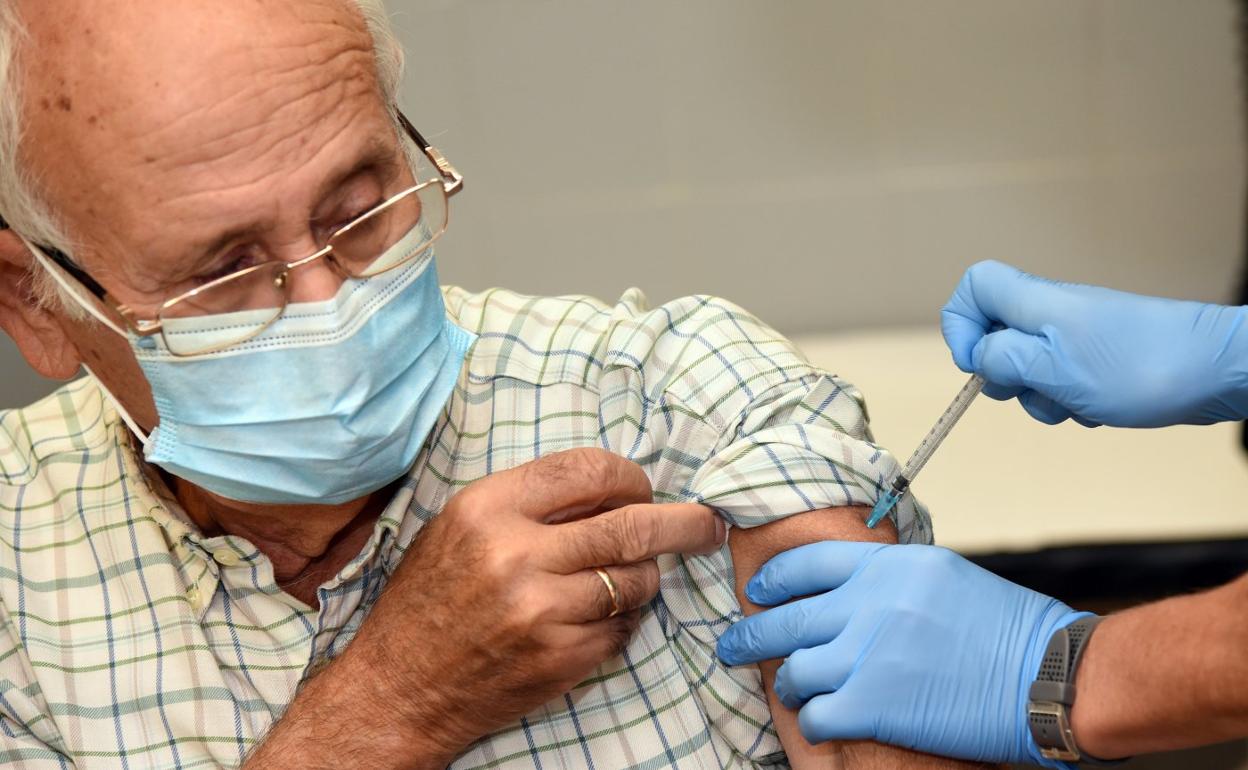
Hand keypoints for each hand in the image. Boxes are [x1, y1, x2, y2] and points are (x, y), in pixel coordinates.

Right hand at [346, 448, 726, 763]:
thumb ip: (531, 502)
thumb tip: (615, 488)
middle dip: (684, 523)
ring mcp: (540, 612)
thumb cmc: (432, 598)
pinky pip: (623, 627)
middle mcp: (515, 554)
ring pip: (637, 579)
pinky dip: (625, 620)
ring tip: (630, 577)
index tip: (644, 489)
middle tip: (709, 526)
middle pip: (632, 524)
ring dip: (647, 576)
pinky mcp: (558, 658)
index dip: (631, 477)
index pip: (590, 470)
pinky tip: (599, 618)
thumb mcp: (462, 526)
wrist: (399, 686)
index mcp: (489, 508)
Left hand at [715, 542, 1082, 766]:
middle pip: (787, 618)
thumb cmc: (1010, 630)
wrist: (1051, 675)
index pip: (808, 563)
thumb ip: (892, 580)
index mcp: (890, 566)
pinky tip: (819, 721)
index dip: (775, 580)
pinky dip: (812, 720)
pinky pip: (817, 713)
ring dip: (787, 684)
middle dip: (750, 636)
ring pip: (795, 669)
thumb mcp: (945, 577)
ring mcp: (869, 654)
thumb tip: (852, 593)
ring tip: (789, 690)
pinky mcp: (875, 703)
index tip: (758, 593)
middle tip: (732, 646)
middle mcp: (871, 603)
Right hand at [941, 260, 1247, 426]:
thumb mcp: (1053, 369)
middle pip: (996, 336)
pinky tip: (1096, 409)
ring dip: (1040, 397)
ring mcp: (1076, 337)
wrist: (1214, 370)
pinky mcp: (1097, 360)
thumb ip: (1004, 359)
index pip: (975, 286)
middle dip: (1004, 375)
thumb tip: (978, 356)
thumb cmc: (1138, 367)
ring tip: (1074, 403)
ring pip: (1028, 367)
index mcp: (1036, 304)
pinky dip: (1069, 401)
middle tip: (1031, 388)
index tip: (975, 362)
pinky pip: (1060, 382)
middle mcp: (1052, 314)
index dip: (960, 325)